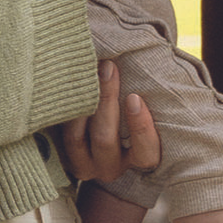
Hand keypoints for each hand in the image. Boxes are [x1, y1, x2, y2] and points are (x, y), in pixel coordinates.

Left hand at [54, 59, 162, 182]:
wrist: (104, 129)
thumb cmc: (137, 110)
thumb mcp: (152, 108)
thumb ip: (153, 94)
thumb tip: (161, 53)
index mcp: (142, 159)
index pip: (146, 151)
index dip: (140, 126)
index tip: (133, 97)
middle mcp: (114, 168)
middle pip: (105, 140)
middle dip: (105, 101)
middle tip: (108, 67)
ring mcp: (87, 167)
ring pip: (78, 138)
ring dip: (82, 103)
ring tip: (88, 71)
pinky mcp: (66, 159)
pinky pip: (61, 135)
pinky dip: (65, 110)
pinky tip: (71, 84)